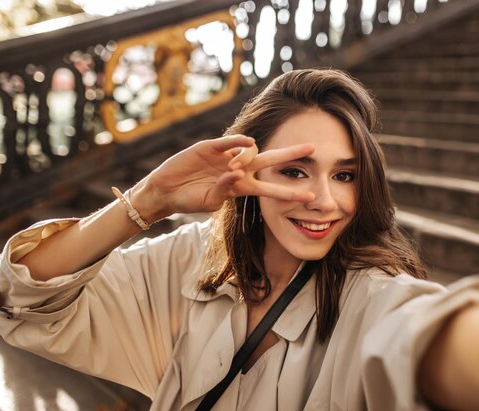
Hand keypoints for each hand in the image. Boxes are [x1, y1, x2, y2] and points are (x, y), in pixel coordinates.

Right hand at [130, 135, 314, 221]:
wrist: (166, 191)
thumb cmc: (189, 200)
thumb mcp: (210, 202)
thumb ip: (226, 189)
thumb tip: (237, 172)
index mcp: (242, 187)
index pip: (271, 189)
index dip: (290, 192)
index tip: (310, 196)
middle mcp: (238, 169)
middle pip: (270, 160)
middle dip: (290, 154)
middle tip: (312, 148)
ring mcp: (226, 156)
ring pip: (249, 151)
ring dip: (245, 159)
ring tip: (230, 168)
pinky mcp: (210, 146)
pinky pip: (230, 141)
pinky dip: (238, 141)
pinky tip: (245, 142)